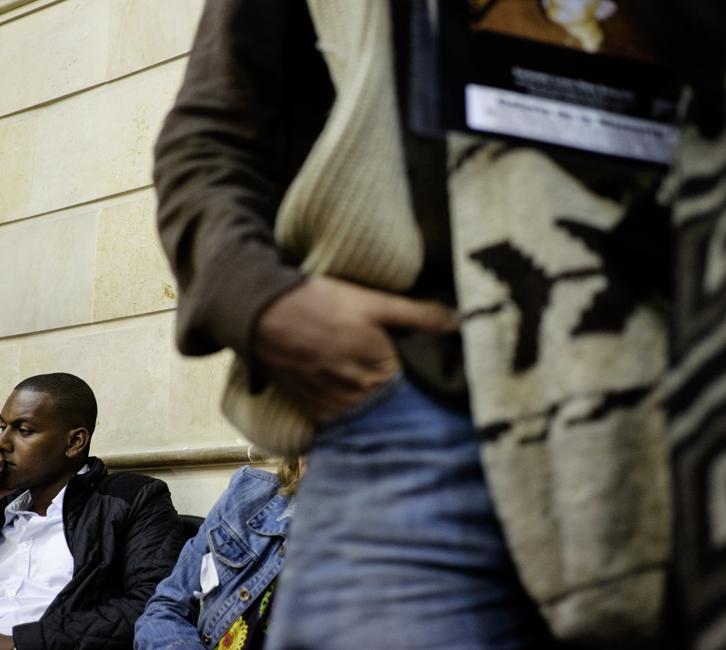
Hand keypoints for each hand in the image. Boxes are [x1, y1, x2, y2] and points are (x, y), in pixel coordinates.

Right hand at [252, 276, 457, 419]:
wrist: (261, 313)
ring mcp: (332, 407)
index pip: (420, 399)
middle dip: (413, 415)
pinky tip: (366, 412)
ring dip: (384, 421)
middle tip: (435, 417)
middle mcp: (357, 399)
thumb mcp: (374, 302)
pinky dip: (356, 421)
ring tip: (402, 417)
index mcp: (379, 375)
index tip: (452, 401)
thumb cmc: (320, 303)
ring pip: (369, 424)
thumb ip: (420, 315)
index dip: (436, 399)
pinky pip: (342, 423)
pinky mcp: (312, 407)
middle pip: (394, 416)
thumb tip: (463, 321)